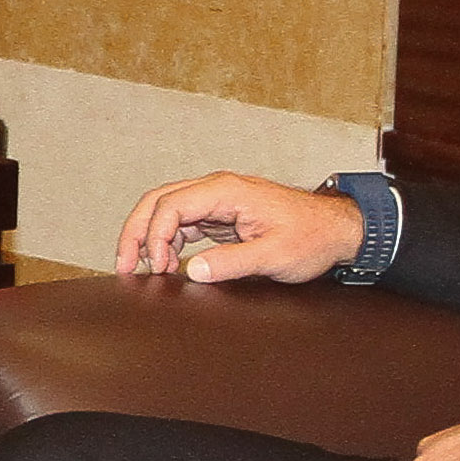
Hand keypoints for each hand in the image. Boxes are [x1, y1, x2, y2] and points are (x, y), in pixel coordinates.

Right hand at [111, 171, 364, 283]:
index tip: (156, 267)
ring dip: (147, 235)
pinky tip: (165, 262)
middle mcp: (217, 189)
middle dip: (135, 231)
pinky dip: (166, 240)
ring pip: (165, 209)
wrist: (337, 229)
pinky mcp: (221, 214)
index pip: (172, 205)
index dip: (155, 237)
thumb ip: (232, 263)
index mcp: (227, 191)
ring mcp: (218, 200)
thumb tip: (191, 271)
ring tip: (138, 267)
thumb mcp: (274, 256)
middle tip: (122, 264)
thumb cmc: (312, 236)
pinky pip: (182, 221)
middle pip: (158, 201)